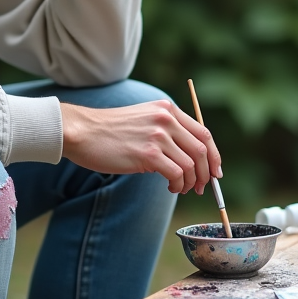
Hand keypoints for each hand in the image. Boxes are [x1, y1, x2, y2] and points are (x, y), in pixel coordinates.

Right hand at [60, 100, 223, 193]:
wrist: (81, 131)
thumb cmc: (108, 131)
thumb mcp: (143, 119)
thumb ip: (165, 130)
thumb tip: (190, 158)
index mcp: (167, 109)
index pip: (204, 133)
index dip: (214, 155)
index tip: (215, 172)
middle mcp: (166, 119)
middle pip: (202, 149)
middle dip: (207, 173)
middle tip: (201, 187)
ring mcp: (157, 135)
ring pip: (192, 165)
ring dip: (191, 182)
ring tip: (180, 189)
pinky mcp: (148, 154)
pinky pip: (177, 174)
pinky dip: (178, 185)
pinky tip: (170, 187)